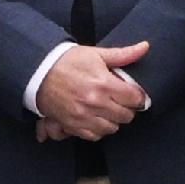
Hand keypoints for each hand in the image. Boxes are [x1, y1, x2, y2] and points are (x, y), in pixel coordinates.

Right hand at [34, 39, 151, 141]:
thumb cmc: (69, 61)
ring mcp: (83, 116)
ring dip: (113, 120)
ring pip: (112, 128)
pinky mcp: (72, 125)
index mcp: (104, 84)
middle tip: (121, 101)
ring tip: (109, 109)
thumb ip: (123, 54)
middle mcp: (95, 103)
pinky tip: (97, 118)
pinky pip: (94, 136)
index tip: (134, 94)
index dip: (138, 96)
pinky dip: (98, 129)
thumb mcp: (96, 54)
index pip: (134, 99)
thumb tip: (145, 47)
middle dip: (127, 108)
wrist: (39, 72)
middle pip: (126, 116)